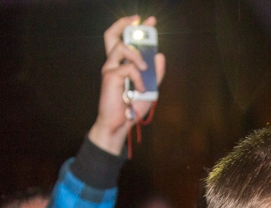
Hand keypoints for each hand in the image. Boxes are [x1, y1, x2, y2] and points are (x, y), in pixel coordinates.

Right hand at [88, 15, 165, 154]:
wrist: (121, 124)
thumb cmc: (132, 107)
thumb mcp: (150, 88)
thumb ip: (155, 73)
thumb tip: (160, 55)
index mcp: (122, 64)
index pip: (124, 40)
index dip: (133, 28)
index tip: (148, 21)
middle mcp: (113, 63)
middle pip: (111, 34)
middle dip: (125, 24)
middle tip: (139, 21)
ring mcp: (110, 68)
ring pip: (123, 47)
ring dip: (138, 56)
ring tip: (145, 69)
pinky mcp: (110, 75)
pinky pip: (129, 68)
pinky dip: (139, 78)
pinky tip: (140, 89)